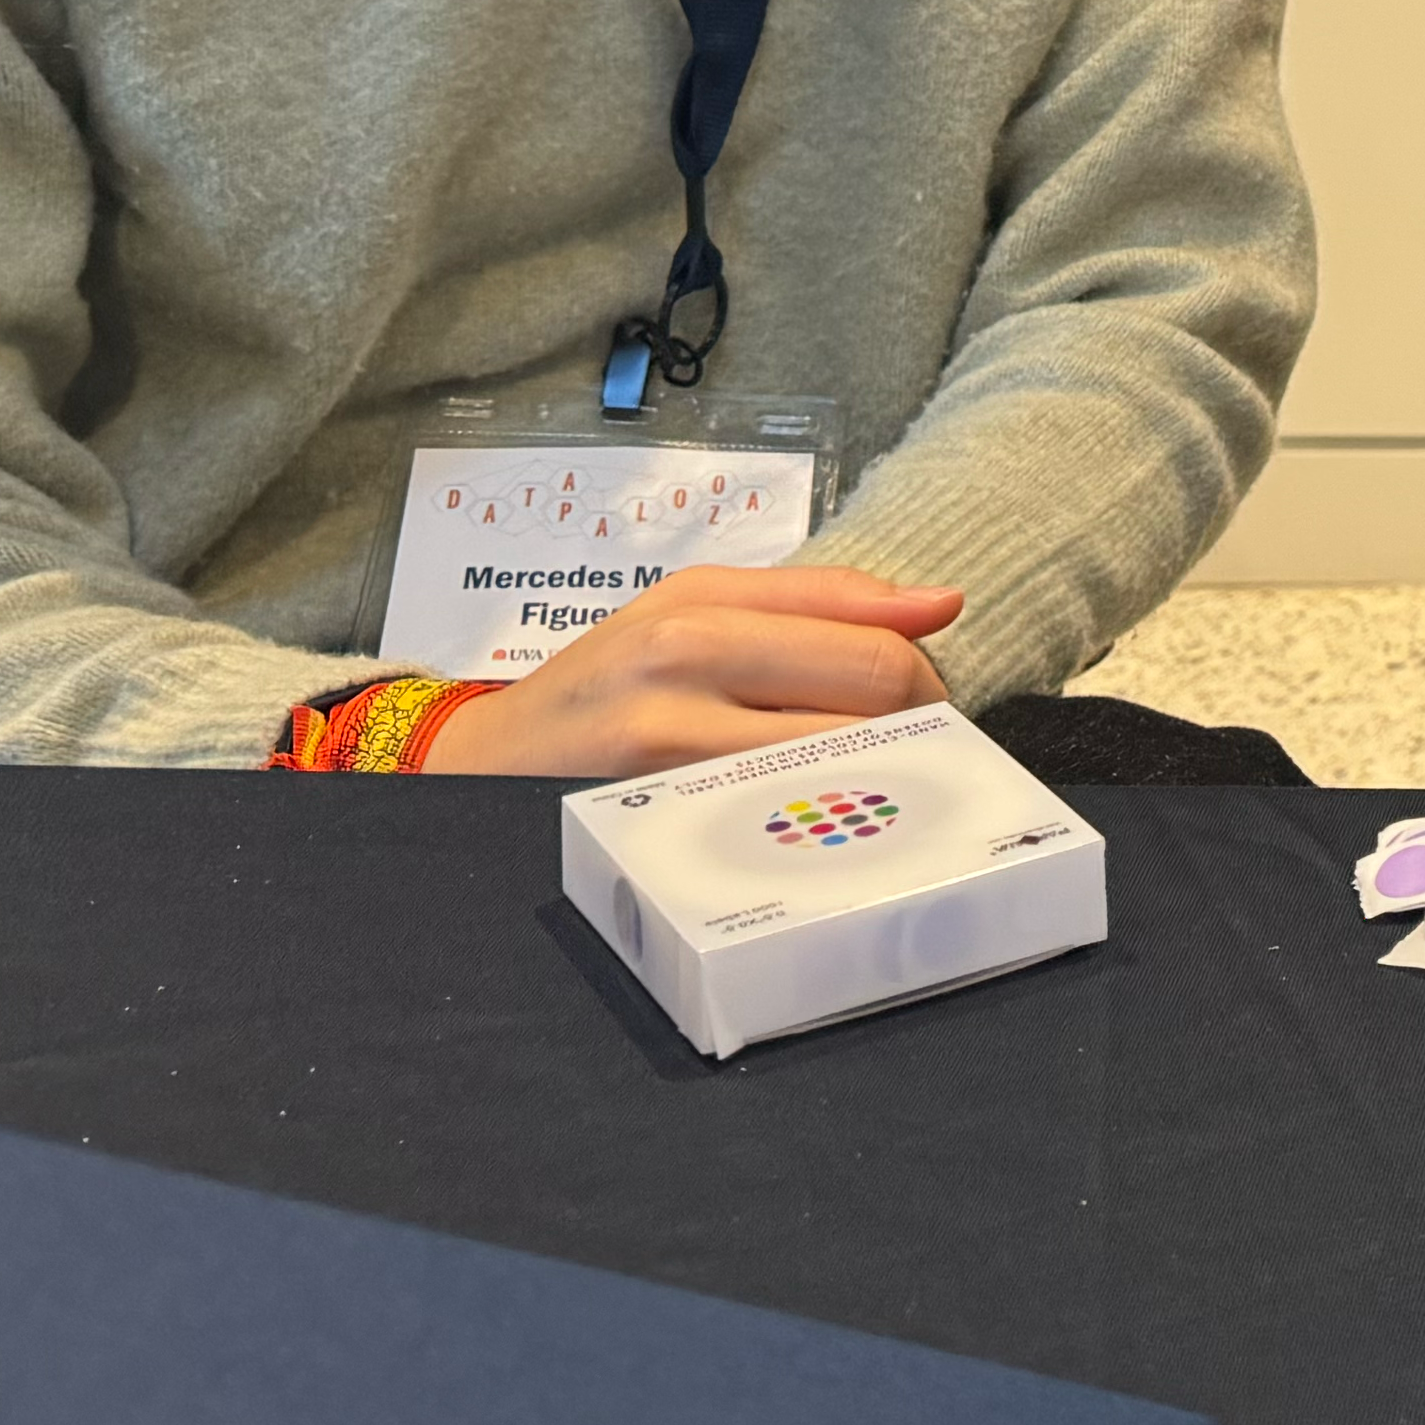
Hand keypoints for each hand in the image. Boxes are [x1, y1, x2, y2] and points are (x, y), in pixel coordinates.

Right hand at [421, 564, 964, 777]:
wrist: (482, 762)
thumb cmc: (606, 682)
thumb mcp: (694, 606)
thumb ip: (823, 598)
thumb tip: (942, 603)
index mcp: (702, 610)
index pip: (875, 645)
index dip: (925, 682)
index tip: (920, 705)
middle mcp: (682, 669)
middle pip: (875, 705)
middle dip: (915, 731)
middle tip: (895, 750)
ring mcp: (667, 753)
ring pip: (841, 769)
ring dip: (875, 781)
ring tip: (851, 783)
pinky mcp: (655, 822)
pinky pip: (782, 826)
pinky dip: (817, 826)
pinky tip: (803, 824)